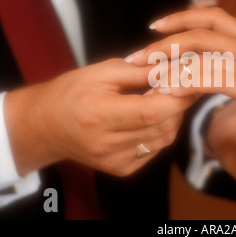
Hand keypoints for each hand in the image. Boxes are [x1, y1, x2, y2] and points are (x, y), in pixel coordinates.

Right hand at [5, 58, 194, 176]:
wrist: (46, 125)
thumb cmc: (71, 92)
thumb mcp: (102, 72)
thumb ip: (140, 72)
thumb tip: (175, 67)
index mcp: (98, 116)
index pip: (151, 112)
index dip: (177, 97)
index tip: (189, 80)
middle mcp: (106, 145)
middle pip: (162, 126)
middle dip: (179, 104)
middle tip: (180, 84)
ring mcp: (114, 161)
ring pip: (164, 139)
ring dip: (173, 117)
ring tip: (165, 98)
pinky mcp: (121, 169)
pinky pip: (155, 148)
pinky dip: (162, 130)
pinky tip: (153, 116)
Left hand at [130, 8, 235, 162]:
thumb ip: (228, 71)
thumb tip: (194, 69)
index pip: (213, 17)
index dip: (182, 18)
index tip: (156, 28)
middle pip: (202, 30)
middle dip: (166, 40)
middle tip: (138, 54)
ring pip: (202, 53)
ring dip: (168, 63)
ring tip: (145, 77)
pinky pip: (211, 78)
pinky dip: (184, 82)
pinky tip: (166, 90)